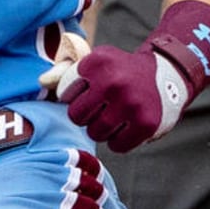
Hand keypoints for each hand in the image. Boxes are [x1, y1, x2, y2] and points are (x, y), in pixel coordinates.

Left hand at [39, 43, 189, 152]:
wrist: (167, 76)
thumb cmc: (121, 72)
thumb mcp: (98, 62)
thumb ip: (67, 72)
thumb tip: (42, 82)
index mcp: (97, 62)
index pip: (65, 93)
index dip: (75, 96)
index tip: (90, 91)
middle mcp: (113, 81)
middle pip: (76, 116)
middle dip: (86, 115)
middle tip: (102, 107)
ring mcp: (130, 103)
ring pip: (95, 133)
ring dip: (102, 129)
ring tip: (115, 116)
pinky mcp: (145, 123)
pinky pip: (116, 146)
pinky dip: (118, 141)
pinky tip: (127, 126)